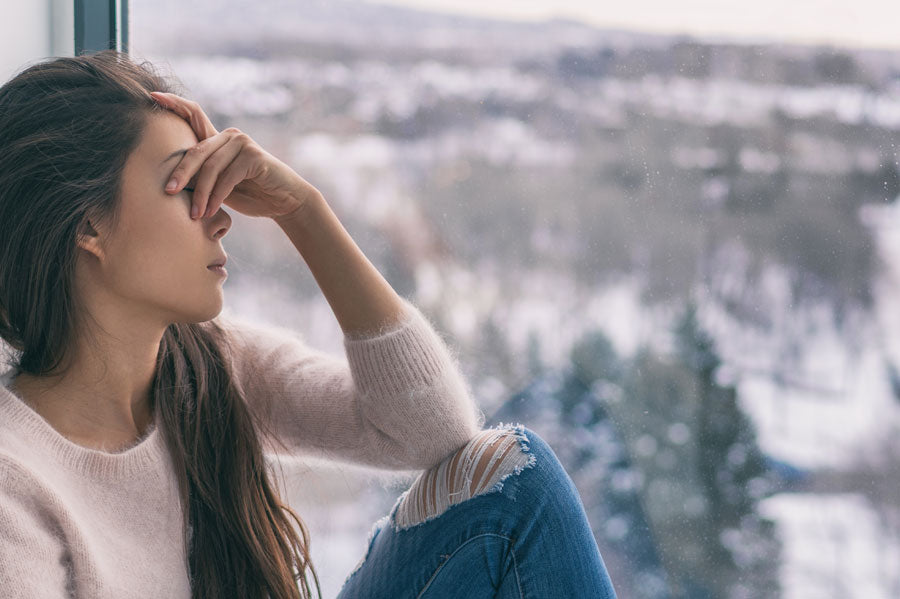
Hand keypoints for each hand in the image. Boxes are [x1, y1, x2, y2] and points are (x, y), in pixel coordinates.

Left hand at [149, 91, 321, 219]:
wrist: (284, 202)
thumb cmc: (251, 194)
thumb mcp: (219, 185)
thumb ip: (201, 176)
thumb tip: (168, 182)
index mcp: (218, 139)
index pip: (193, 115)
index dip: (174, 103)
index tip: (152, 96)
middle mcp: (230, 136)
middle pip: (196, 150)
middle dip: (180, 173)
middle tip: (168, 192)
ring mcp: (243, 143)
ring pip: (211, 167)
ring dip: (201, 194)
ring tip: (196, 215)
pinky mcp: (254, 156)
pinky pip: (227, 177)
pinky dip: (217, 196)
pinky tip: (211, 211)